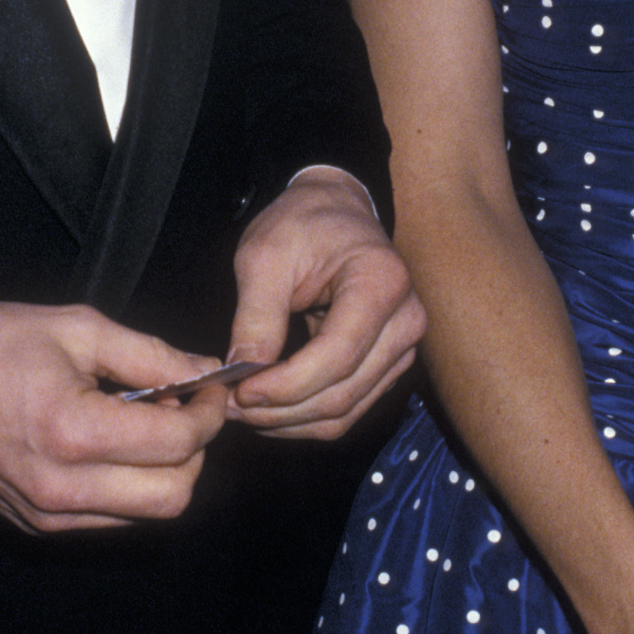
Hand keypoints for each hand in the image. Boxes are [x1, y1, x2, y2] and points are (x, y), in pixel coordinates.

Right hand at [0, 302, 229, 534]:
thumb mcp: (75, 328)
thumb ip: (151, 354)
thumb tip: (206, 372)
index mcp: (72, 432)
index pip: (177, 444)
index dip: (208, 413)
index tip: (207, 388)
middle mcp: (62, 488)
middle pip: (174, 497)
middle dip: (194, 452)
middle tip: (181, 410)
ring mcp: (48, 514)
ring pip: (148, 515)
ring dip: (165, 472)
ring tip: (142, 425)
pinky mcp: (37, 525)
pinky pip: (111, 519)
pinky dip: (130, 487)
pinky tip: (111, 446)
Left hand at [223, 169, 425, 440]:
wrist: (335, 212)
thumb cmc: (302, 223)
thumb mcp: (266, 255)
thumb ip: (256, 315)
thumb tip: (241, 372)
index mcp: (381, 283)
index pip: (337, 356)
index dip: (285, 385)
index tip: (238, 391)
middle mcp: (405, 321)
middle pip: (342, 393)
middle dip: (281, 410)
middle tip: (228, 406)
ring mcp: (401, 347)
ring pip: (345, 411)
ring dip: (289, 421)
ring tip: (242, 409)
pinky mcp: (387, 365)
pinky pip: (348, 407)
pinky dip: (305, 417)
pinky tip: (268, 408)